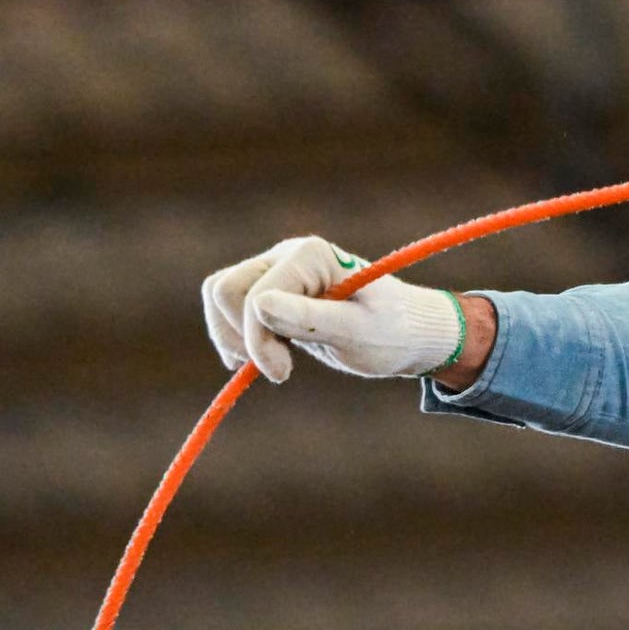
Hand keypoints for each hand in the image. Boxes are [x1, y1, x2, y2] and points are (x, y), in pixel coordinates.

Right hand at [201, 235, 464, 381]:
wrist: (407, 333)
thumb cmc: (391, 333)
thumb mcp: (356, 332)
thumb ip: (310, 318)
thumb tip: (259, 305)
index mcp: (310, 256)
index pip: (254, 297)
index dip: (259, 340)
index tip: (283, 374)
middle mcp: (288, 254)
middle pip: (226, 290)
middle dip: (243, 335)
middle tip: (280, 369)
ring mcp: (277, 270)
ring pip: (221, 295)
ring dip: (232, 335)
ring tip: (268, 365)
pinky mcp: (272, 290)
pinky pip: (229, 305)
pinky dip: (233, 334)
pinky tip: (254, 360)